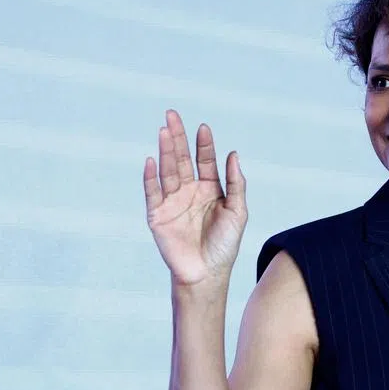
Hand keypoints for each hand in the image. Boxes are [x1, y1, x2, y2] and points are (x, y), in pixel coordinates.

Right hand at [143, 110, 247, 287]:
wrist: (207, 274)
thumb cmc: (225, 245)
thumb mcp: (238, 212)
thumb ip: (236, 184)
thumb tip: (233, 154)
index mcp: (209, 189)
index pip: (204, 160)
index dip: (204, 144)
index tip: (204, 128)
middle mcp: (189, 192)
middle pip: (182, 159)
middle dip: (178, 137)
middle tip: (172, 115)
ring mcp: (172, 202)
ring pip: (168, 171)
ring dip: (165, 151)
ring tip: (163, 130)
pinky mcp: (157, 215)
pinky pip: (152, 192)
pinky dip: (151, 177)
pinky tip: (152, 160)